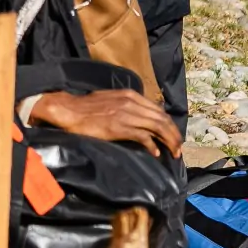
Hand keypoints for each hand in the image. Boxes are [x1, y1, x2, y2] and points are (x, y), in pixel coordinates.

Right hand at [28, 89, 181, 158]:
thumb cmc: (87, 107)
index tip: (173, 136)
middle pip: (162, 119)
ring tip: (173, 152)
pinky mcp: (120, 127)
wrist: (69, 110)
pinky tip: (155, 153)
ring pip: (157, 127)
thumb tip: (139, 116)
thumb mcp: (110, 99)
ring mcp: (126, 114)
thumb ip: (126, 104)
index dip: (169, 124)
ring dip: (168, 141)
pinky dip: (152, 145)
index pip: (158, 110)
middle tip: (178, 148)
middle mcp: (131, 102)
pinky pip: (143, 137)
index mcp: (130, 95)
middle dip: (174, 134)